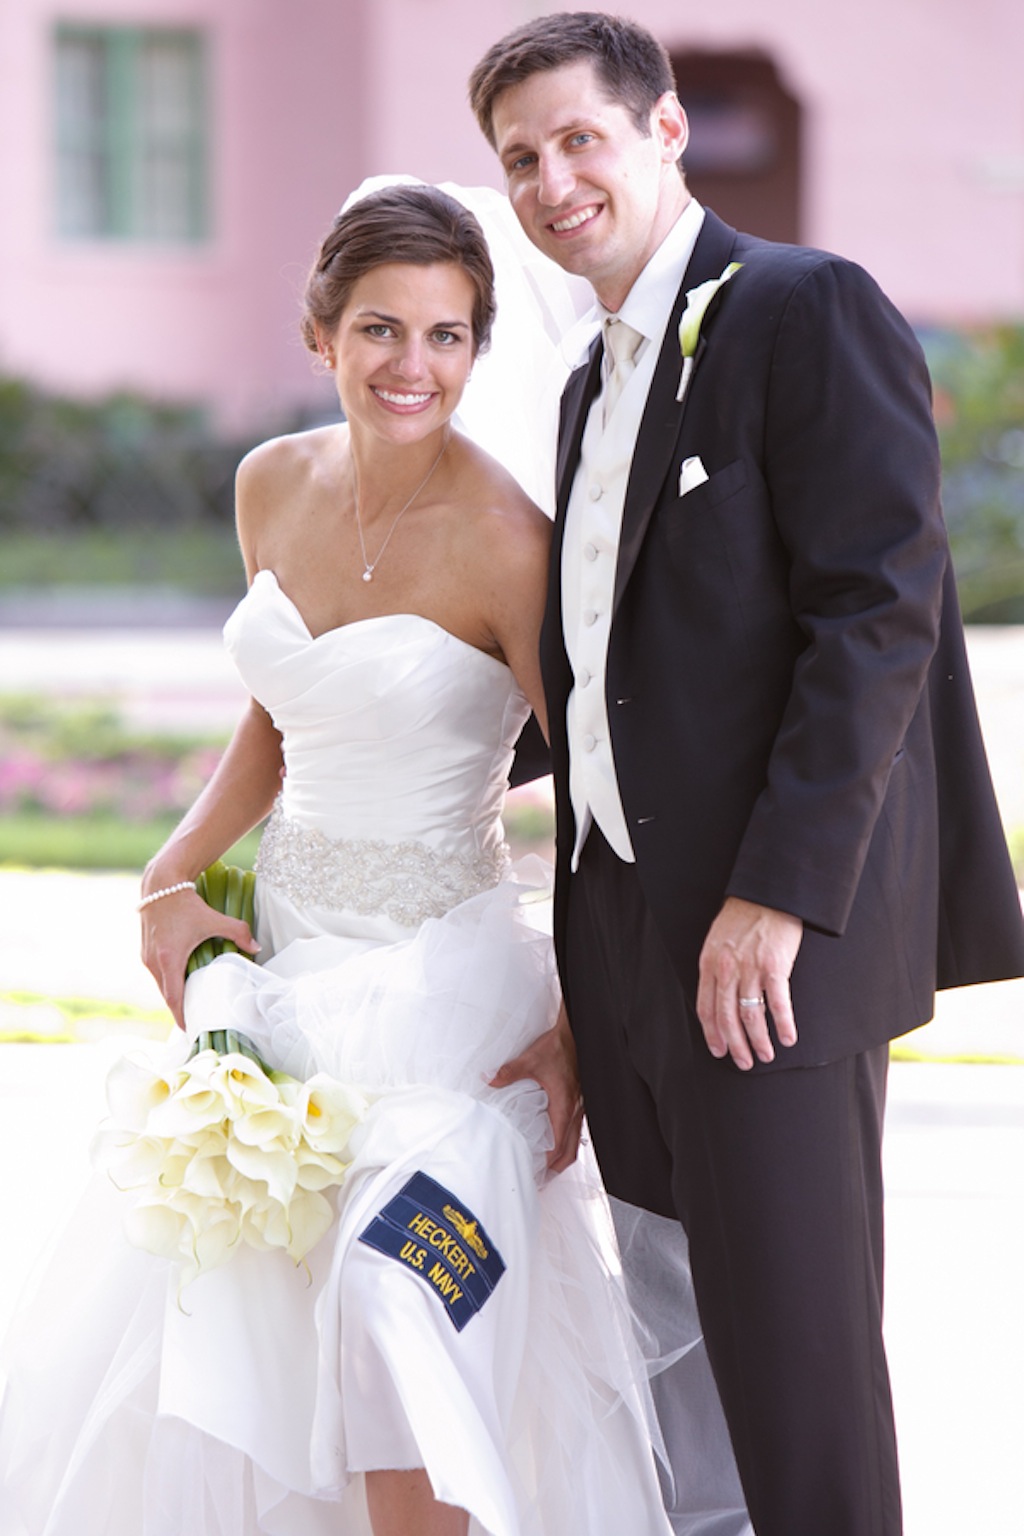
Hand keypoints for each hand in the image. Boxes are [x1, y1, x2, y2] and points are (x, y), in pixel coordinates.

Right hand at [141, 888, 258, 1030]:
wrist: (161, 883)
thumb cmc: (188, 903)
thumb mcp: (213, 919)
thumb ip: (238, 932)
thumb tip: (256, 947)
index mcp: (169, 959)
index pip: (174, 998)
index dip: (181, 1016)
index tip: (190, 1029)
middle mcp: (153, 962)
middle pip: (166, 995)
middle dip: (180, 1008)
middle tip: (195, 1020)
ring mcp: (146, 956)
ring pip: (160, 984)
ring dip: (173, 995)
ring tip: (190, 1006)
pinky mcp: (145, 950)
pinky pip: (157, 973)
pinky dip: (167, 982)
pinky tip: (180, 984)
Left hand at [489, 1005, 583, 1171]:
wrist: (576, 1035)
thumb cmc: (558, 1047)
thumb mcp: (531, 1059)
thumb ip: (509, 1072)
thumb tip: (489, 1080)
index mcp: (564, 1105)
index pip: (558, 1144)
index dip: (548, 1163)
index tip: (537, 1174)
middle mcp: (575, 1110)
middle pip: (570, 1150)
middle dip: (556, 1168)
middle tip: (541, 1180)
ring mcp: (580, 1106)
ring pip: (575, 1141)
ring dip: (562, 1156)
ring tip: (547, 1167)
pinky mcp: (580, 1100)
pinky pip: (576, 1129)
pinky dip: (566, 1141)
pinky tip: (555, 1140)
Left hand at [697, 897, 801, 1068]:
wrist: (767, 893)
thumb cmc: (743, 916)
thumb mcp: (717, 940)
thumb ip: (716, 968)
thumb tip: (718, 997)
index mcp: (709, 964)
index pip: (706, 1008)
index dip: (712, 1034)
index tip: (719, 1051)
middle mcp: (727, 969)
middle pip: (727, 1018)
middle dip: (736, 1045)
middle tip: (744, 1062)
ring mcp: (750, 968)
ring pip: (751, 1015)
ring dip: (759, 1041)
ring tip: (766, 1055)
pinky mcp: (775, 966)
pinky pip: (779, 1003)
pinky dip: (784, 1024)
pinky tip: (788, 1038)